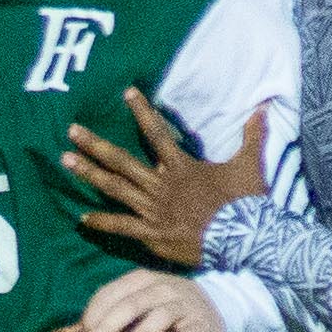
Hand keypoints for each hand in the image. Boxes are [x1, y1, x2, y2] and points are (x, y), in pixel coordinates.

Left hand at [48, 270, 226, 331]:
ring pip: (161, 317)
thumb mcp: (137, 303)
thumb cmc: (161, 310)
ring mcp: (184, 305)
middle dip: (108, 327)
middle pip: (132, 305)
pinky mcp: (201, 325)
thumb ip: (109, 314)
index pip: (111, 293)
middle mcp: (162, 288)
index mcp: (140, 280)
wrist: (214, 311)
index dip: (93, 314)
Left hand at [63, 89, 269, 266]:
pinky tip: (82, 218)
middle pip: (122, 160)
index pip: (156, 133)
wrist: (244, 238)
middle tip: (71, 131)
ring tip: (66, 161)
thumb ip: (253, 134)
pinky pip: (121, 226)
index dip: (141, 111)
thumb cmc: (246, 202)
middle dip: (95, 145)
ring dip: (89, 174)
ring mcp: (153, 209)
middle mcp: (161, 185)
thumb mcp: (251, 164)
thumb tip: (265, 106)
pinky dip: (102, 221)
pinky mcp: (152, 234)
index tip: (126, 92)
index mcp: (181, 167)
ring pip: (115, 188)